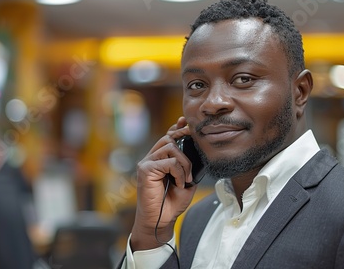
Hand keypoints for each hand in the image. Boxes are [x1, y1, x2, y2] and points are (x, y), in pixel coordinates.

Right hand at [130, 116, 197, 250]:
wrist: (162, 220)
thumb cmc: (173, 201)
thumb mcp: (187, 179)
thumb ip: (189, 163)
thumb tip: (198, 146)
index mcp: (159, 158)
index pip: (168, 135)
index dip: (178, 127)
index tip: (187, 122)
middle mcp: (151, 158)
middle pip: (169, 137)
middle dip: (186, 140)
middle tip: (196, 153)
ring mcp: (146, 163)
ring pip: (170, 147)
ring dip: (185, 163)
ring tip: (186, 179)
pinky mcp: (145, 170)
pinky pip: (169, 162)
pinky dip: (179, 173)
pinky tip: (180, 184)